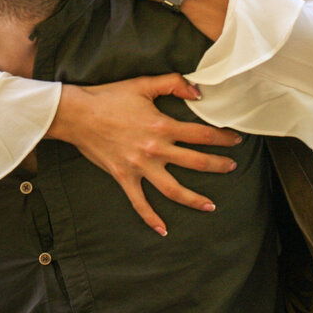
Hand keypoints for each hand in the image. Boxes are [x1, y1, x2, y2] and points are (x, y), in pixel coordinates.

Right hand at [47, 76, 242, 235]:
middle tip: (232, 167)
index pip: (202, 134)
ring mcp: (140, 166)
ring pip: (174, 189)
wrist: (77, 114)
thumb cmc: (109, 97)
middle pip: (196, 162)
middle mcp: (155, 149)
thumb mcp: (143, 84)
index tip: (235, 140)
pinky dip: (151, 218)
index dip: (222, 137)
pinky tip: (163, 229)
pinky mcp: (124, 177)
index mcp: (162, 125)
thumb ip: (173, 84)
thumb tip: (198, 93)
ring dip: (195, 199)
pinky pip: (139, 202)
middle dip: (218, 166)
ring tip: (210, 206)